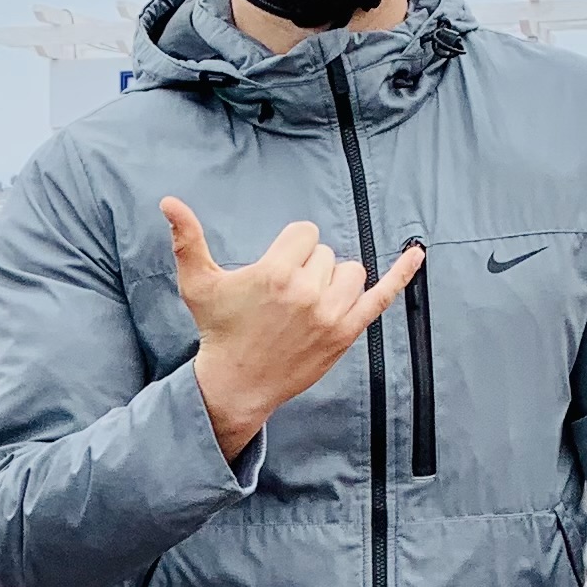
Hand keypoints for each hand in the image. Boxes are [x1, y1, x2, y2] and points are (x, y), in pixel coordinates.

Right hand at [162, 198, 423, 462]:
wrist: (236, 385)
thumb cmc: (218, 331)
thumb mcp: (198, 284)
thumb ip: (187, 240)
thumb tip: (168, 201)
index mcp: (276, 273)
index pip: (305, 233)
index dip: (290, 249)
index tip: (273, 274)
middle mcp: (307, 292)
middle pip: (326, 253)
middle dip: (307, 268)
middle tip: (283, 300)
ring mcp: (331, 315)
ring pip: (350, 271)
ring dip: (333, 281)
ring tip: (307, 304)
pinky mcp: (346, 334)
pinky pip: (382, 297)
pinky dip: (402, 274)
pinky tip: (417, 254)